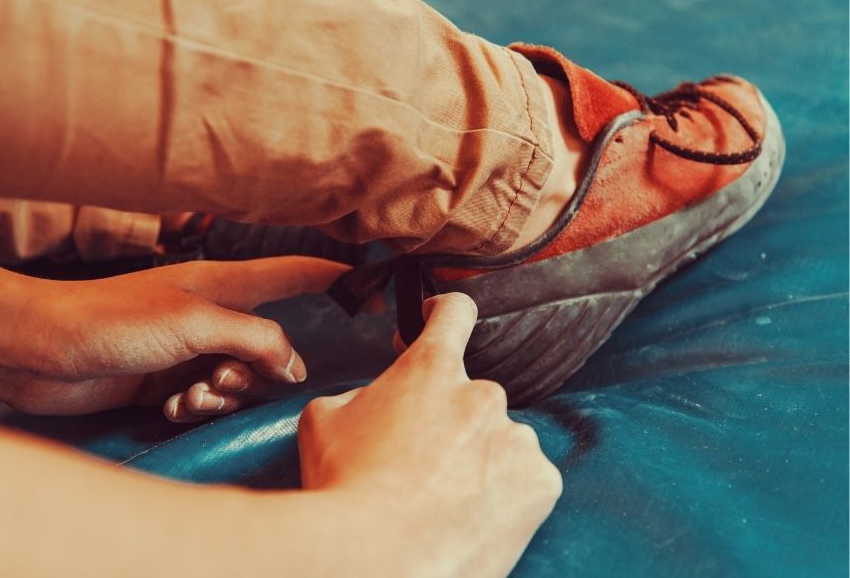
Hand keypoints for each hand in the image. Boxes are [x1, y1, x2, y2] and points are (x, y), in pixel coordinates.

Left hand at [0, 256, 380, 418]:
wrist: (42, 352)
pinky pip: (209, 401)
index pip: (294, 273)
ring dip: (219, 395)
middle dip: (255, 373)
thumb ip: (256, 341)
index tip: (371, 286)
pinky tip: (165, 404)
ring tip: (186, 393)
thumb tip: (295, 366)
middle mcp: (215, 315)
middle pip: (271, 347)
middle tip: (220, 377)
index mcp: (225, 284)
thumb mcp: (198, 325)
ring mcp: (194, 349)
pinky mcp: (172, 381)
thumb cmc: (116, 321)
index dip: (334, 276)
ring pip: (241, 380)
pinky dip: (194, 408)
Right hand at [297, 293, 562, 576]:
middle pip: (472, 397)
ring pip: (501, 441)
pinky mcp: (540, 483)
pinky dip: (505, 495)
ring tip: (443, 500)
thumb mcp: (324, 419)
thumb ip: (360, 394)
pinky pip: (526, 480)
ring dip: (479, 460)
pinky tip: (471, 516)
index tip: (438, 321)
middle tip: (420, 463)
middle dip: (450, 422)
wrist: (377, 557)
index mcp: (433, 369)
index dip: (444, 312)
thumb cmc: (344, 486)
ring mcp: (517, 438)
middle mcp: (483, 394)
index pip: (454, 312)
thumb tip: (375, 399)